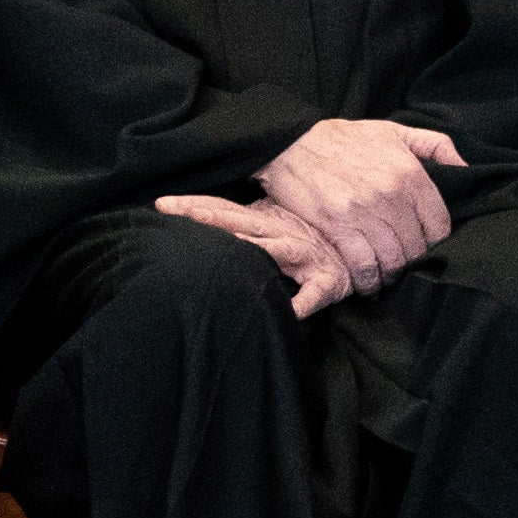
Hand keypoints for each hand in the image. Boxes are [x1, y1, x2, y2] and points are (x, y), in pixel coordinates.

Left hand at [150, 187, 355, 314]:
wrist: (357, 252)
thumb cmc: (306, 237)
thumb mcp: (273, 220)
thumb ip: (243, 217)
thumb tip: (200, 211)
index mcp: (264, 219)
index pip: (222, 208)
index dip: (193, 205)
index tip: (160, 204)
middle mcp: (281, 232)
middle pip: (241, 222)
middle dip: (213, 218)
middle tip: (184, 216)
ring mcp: (304, 256)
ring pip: (275, 250)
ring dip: (254, 249)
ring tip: (231, 250)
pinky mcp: (325, 280)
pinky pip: (314, 294)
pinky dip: (303, 303)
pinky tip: (289, 313)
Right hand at [251, 116, 465, 297]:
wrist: (291, 142)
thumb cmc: (344, 138)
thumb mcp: (394, 130)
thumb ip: (435, 145)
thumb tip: (465, 167)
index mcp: (411, 174)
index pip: (440, 225)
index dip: (435, 242)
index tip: (423, 246)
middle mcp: (392, 195)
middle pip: (416, 248)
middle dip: (411, 261)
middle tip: (402, 265)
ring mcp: (364, 212)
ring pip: (393, 261)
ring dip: (391, 276)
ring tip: (386, 278)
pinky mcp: (338, 226)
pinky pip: (363, 265)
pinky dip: (368, 281)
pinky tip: (367, 284)